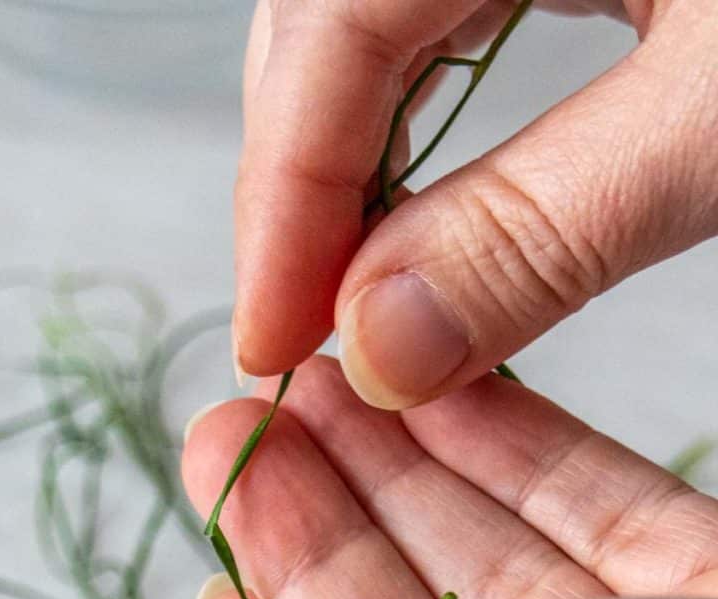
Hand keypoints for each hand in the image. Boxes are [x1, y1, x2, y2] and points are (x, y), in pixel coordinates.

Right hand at [235, 0, 717, 403]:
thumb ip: (547, 223)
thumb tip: (379, 346)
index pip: (330, 24)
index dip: (284, 197)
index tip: (271, 346)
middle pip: (325, 22)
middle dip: (305, 187)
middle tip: (311, 339)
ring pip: (367, 27)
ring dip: (354, 166)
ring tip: (362, 300)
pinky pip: (437, 19)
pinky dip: (417, 125)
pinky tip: (430, 210)